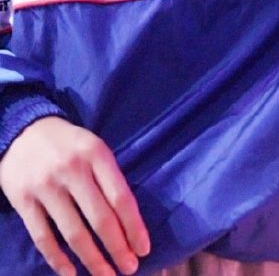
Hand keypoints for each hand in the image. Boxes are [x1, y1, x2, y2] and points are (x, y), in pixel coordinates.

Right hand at [0, 116, 150, 275]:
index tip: (144, 249)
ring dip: (93, 260)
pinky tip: (71, 273)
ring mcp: (46, 186)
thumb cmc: (67, 143)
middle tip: (130, 268)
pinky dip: (58, 260)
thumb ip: (108, 177)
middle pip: (100, 218)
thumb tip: (129, 220)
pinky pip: (43, 237)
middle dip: (118, 248)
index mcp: (95, 153)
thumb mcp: (93, 147)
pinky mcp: (23, 201)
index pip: (120, 197)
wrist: (22, 130)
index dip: (134, 227)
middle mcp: (72, 169)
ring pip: (74, 233)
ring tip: (106, 275)